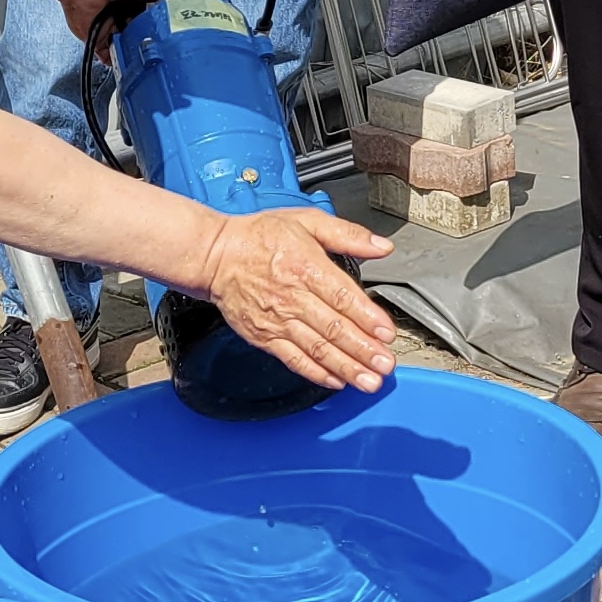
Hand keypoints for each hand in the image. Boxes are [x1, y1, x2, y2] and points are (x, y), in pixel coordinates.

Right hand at [196, 210, 397, 390]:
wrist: (214, 256)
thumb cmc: (258, 237)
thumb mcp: (306, 221)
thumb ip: (347, 234)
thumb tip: (381, 246)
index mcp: (305, 266)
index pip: (343, 297)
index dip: (368, 318)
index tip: (387, 334)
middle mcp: (292, 297)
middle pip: (333, 328)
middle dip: (363, 350)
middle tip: (385, 364)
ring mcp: (277, 320)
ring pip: (317, 348)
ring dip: (345, 367)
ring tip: (368, 380)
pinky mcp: (264, 336)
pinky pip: (293, 358)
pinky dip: (315, 372)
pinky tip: (335, 381)